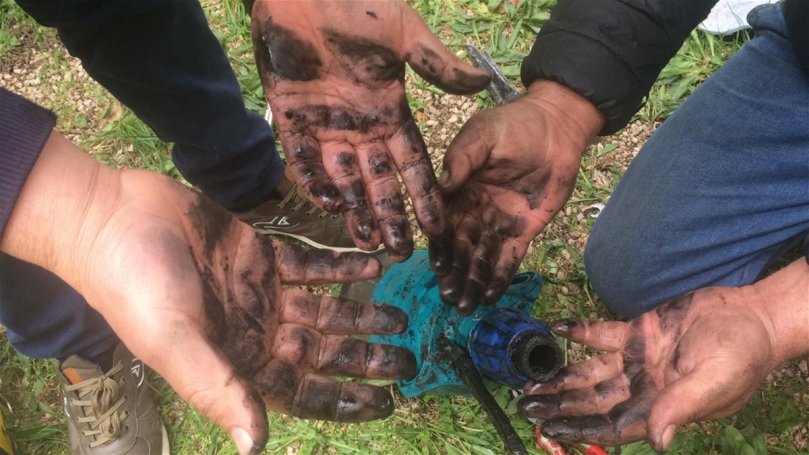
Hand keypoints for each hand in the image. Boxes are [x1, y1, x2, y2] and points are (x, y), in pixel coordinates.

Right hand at [3, 133, 416, 453]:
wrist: (111, 217)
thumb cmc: (134, 286)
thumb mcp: (174, 343)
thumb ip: (217, 390)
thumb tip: (256, 447)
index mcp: (237, 360)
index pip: (302, 391)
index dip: (342, 400)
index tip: (385, 403)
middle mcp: (256, 330)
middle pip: (322, 350)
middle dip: (364, 356)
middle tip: (409, 358)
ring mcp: (260, 290)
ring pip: (323, 308)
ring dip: (360, 311)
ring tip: (400, 315)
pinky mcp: (260, 251)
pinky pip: (311, 263)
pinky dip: (342, 265)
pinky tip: (375, 264)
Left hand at [250, 0, 489, 258]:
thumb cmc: (357, 4)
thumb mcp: (404, 33)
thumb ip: (436, 64)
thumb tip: (480, 86)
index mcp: (389, 109)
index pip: (411, 161)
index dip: (423, 193)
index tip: (436, 225)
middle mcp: (359, 124)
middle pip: (378, 179)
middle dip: (389, 214)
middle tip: (399, 250)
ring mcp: (325, 124)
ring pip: (343, 177)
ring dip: (355, 209)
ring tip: (367, 241)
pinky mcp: (291, 118)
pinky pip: (303, 160)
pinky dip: (315, 182)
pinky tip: (330, 206)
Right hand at [432, 81, 602, 312]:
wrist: (558, 127)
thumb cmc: (516, 125)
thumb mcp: (482, 135)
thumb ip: (461, 159)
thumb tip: (440, 185)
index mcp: (458, 190)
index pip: (443, 222)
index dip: (438, 244)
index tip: (436, 264)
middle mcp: (474, 211)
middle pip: (460, 248)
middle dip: (454, 273)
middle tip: (448, 297)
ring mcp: (498, 223)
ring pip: (482, 259)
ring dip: (473, 282)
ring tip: (465, 305)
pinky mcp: (524, 231)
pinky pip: (510, 258)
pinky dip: (501, 277)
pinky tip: (491, 296)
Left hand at [518, 271, 808, 450]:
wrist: (752, 315)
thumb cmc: (742, 354)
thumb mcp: (715, 382)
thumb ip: (681, 407)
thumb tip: (656, 442)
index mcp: (660, 406)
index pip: (612, 424)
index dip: (580, 429)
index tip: (549, 429)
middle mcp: (642, 386)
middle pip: (592, 400)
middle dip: (559, 404)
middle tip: (525, 403)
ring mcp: (636, 359)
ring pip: (590, 371)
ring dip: (561, 375)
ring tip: (530, 379)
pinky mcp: (637, 332)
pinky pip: (600, 334)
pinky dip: (578, 331)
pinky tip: (555, 326)